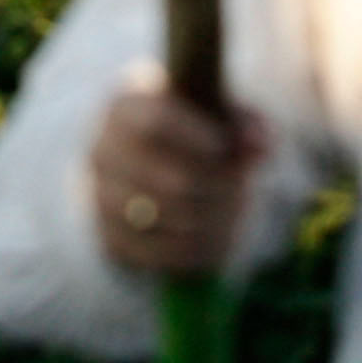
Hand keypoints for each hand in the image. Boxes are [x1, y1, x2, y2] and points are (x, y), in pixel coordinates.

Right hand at [88, 66, 267, 277]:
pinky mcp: (112, 240)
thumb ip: (243, 123)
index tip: (224, 147)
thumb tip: (258, 143)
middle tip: (240, 184)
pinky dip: (197, 247)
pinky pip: (162, 254)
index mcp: (125, 108)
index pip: (155, 122)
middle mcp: (103, 153)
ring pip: (170, 223)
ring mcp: (102, 200)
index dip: (196, 138)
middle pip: (171, 182)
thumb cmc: (192, 133)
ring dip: (212, 218)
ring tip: (232, 207)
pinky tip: (214, 232)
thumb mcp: (217, 116)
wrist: (152, 169)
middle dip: (217, 188)